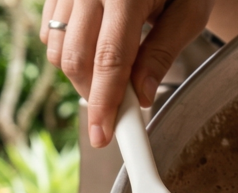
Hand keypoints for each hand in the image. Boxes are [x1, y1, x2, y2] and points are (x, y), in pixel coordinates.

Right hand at [40, 0, 213, 147]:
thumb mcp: (188, 11)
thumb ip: (162, 52)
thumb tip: (141, 95)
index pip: (109, 61)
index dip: (105, 104)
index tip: (104, 135)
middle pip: (76, 61)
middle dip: (94, 94)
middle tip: (117, 106)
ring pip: (58, 52)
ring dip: (81, 75)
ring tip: (112, 69)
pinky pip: (49, 34)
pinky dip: (68, 53)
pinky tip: (93, 45)